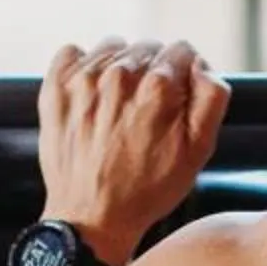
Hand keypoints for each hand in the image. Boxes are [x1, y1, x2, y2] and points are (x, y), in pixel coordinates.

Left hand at [37, 37, 230, 261]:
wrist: (90, 217)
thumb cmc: (147, 189)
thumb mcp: (197, 152)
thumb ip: (211, 99)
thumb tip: (203, 67)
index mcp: (158, 87)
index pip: (182, 51)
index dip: (185, 76)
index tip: (177, 101)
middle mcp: (119, 74)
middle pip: (148, 49)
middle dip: (154, 73)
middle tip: (148, 112)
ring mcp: (83, 79)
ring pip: (114, 48)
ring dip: (121, 69)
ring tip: (120, 107)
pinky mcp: (56, 88)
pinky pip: (73, 53)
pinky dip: (84, 67)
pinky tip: (92, 96)